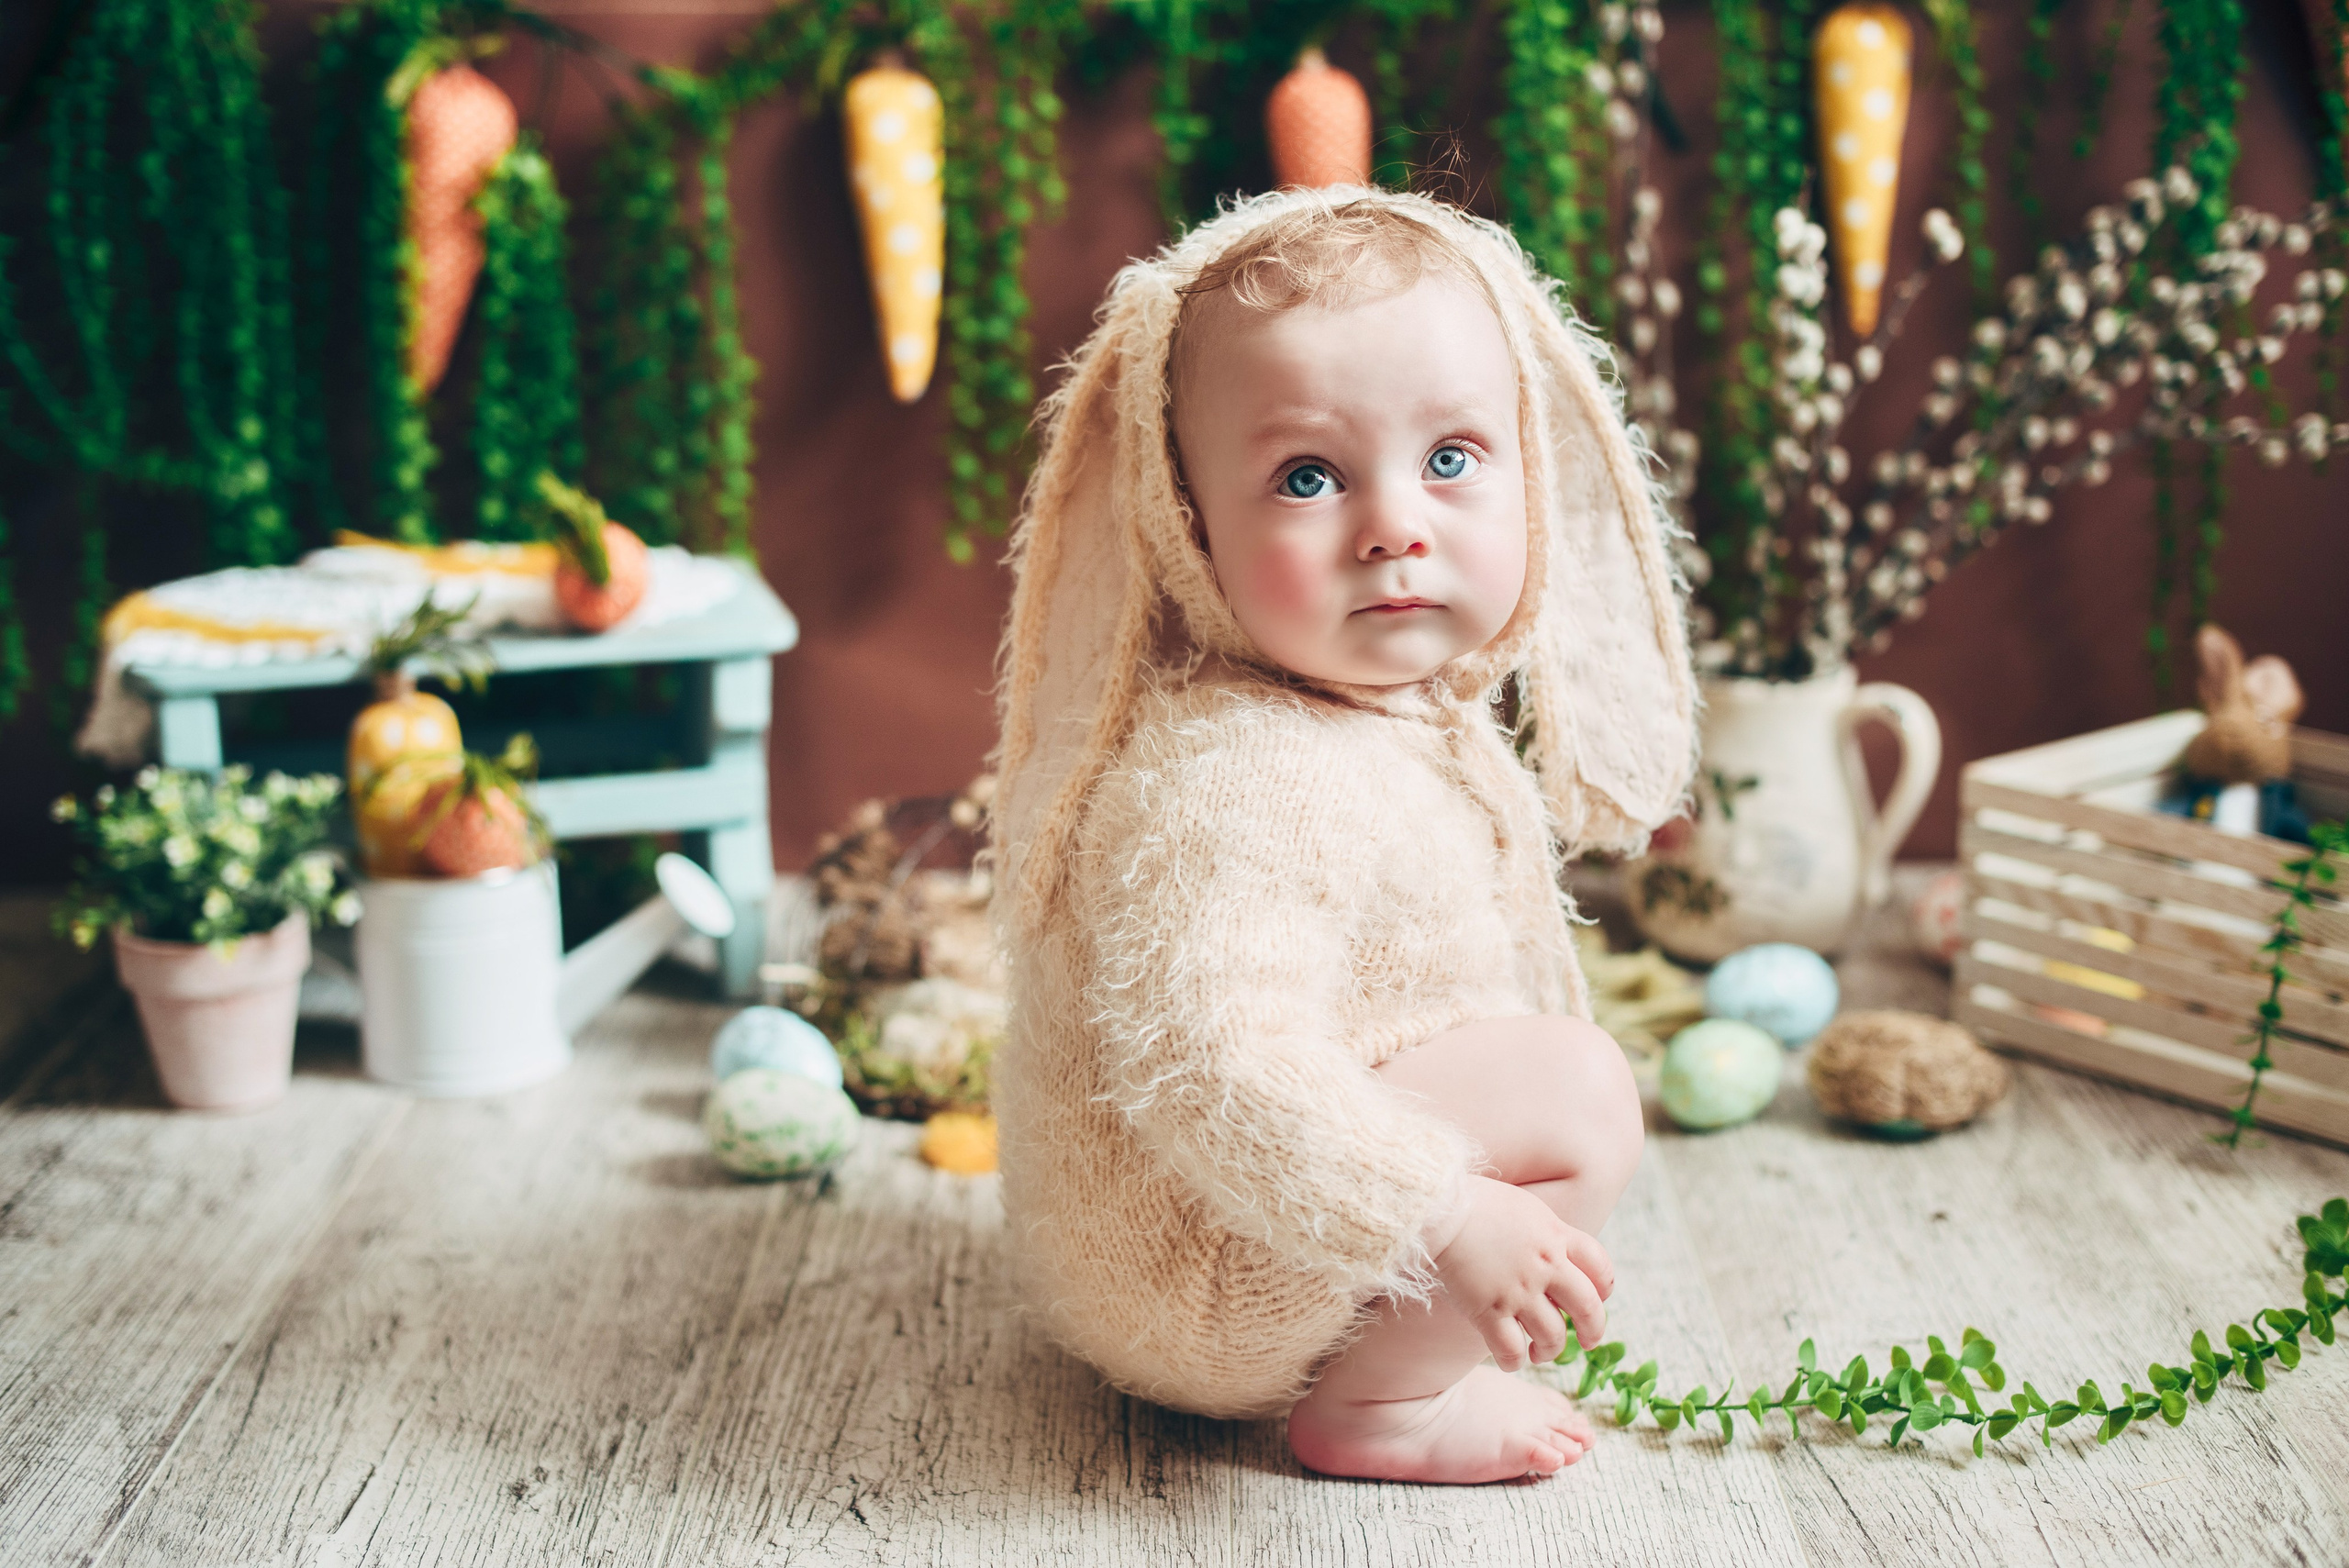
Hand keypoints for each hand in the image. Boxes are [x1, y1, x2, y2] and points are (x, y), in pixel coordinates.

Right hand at [1433, 1176, 1613, 1370]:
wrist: (1438, 1207)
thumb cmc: (1476, 1201)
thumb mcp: (1525, 1207)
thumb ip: (1546, 1233)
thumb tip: (1557, 1251)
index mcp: (1556, 1236)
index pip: (1600, 1267)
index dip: (1604, 1288)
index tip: (1598, 1298)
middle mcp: (1545, 1266)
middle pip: (1588, 1308)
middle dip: (1593, 1331)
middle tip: (1588, 1341)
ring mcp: (1517, 1291)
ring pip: (1552, 1336)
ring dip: (1551, 1350)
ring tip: (1540, 1353)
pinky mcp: (1487, 1310)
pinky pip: (1510, 1349)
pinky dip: (1514, 1361)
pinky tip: (1510, 1360)